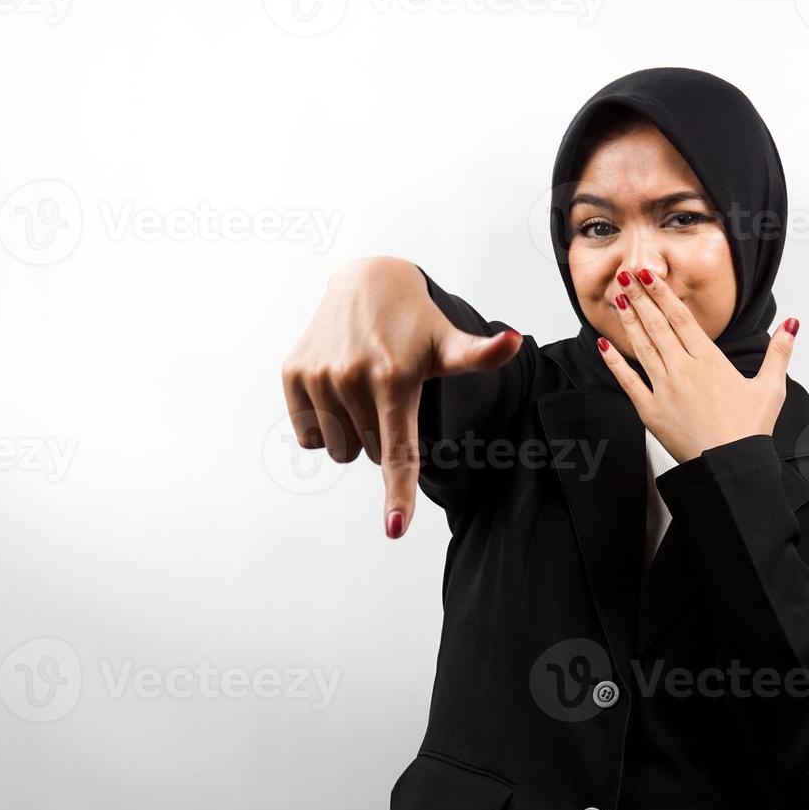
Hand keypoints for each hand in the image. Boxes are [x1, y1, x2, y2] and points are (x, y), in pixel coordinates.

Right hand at [280, 256, 522, 538]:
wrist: (366, 281)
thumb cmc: (416, 321)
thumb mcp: (448, 340)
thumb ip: (479, 354)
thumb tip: (514, 341)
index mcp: (394, 379)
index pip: (398, 450)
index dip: (398, 493)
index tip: (394, 528)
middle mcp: (352, 378)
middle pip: (370, 455)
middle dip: (382, 437)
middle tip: (390, 397)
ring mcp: (319, 377)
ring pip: (339, 450)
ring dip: (353, 433)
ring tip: (364, 391)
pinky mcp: (293, 374)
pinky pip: (309, 435)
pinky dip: (324, 425)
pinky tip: (337, 389)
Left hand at [596, 266, 798, 463]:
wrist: (730, 466)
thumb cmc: (749, 430)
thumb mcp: (771, 388)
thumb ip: (779, 352)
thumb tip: (791, 324)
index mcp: (709, 361)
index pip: (681, 318)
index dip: (662, 294)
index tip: (649, 275)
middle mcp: (683, 369)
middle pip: (657, 326)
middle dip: (640, 298)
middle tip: (626, 275)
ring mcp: (664, 389)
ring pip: (643, 347)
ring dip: (629, 322)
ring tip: (618, 299)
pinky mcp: (651, 411)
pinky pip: (628, 381)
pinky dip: (615, 362)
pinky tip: (604, 345)